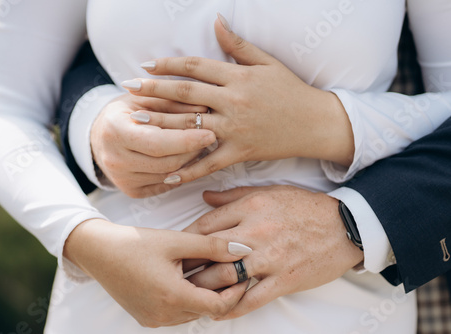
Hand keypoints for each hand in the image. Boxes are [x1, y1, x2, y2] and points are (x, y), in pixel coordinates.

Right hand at [63, 219, 248, 327]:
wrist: (97, 251)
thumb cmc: (134, 243)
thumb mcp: (176, 240)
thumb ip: (212, 245)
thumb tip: (242, 249)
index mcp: (173, 297)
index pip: (219, 307)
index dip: (236, 292)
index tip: (243, 274)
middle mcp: (164, 315)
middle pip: (206, 310)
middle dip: (221, 291)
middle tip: (228, 268)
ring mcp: (154, 319)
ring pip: (192, 312)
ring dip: (203, 294)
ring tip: (204, 269)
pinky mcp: (146, 317)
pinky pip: (176, 312)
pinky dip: (187, 298)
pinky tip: (184, 277)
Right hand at [90, 93, 215, 196]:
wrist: (100, 134)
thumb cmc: (127, 111)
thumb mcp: (146, 99)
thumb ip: (173, 103)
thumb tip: (205, 110)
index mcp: (115, 130)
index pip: (157, 142)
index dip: (187, 140)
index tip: (210, 133)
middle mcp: (114, 159)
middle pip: (167, 162)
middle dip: (193, 151)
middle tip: (210, 138)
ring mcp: (121, 179)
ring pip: (169, 175)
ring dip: (189, 162)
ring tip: (200, 146)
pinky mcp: (130, 191)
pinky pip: (164, 185)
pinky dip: (179, 173)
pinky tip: (186, 159)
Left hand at [121, 14, 353, 183]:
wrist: (315, 123)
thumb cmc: (291, 90)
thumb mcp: (267, 62)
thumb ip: (238, 44)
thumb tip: (216, 20)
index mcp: (238, 77)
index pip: (195, 67)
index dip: (168, 65)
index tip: (146, 66)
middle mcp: (233, 101)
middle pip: (185, 93)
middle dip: (154, 90)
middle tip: (128, 89)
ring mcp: (235, 128)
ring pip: (190, 126)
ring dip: (160, 124)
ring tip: (135, 121)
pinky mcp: (240, 151)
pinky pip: (209, 162)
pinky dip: (188, 168)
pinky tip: (167, 173)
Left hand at [183, 185, 363, 319]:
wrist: (346, 225)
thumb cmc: (305, 206)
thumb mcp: (268, 191)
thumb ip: (233, 196)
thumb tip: (204, 197)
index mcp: (250, 207)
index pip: (206, 225)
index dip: (186, 239)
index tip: (176, 249)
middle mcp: (255, 232)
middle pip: (209, 252)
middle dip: (188, 265)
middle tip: (173, 275)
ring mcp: (270, 258)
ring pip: (225, 277)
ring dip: (204, 289)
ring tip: (189, 295)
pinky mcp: (284, 279)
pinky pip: (252, 299)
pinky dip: (232, 308)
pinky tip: (218, 313)